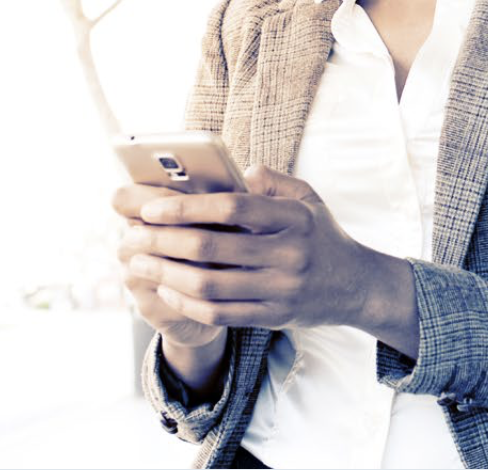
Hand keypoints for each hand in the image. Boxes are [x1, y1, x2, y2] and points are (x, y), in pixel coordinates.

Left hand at [125, 165, 409, 339]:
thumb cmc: (320, 234)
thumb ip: (273, 181)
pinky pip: (221, 314)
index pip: (232, 208)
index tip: (151, 207)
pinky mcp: (274, 316)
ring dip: (166, 276)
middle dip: (163, 244)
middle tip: (132, 238)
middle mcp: (288, 254)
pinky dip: (187, 303)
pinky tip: (166, 290)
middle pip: (213, 250)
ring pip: (211, 286)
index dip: (187, 207)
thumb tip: (238, 170)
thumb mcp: (307, 197)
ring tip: (138, 265)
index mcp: (293, 217)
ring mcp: (282, 289)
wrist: (356, 285)